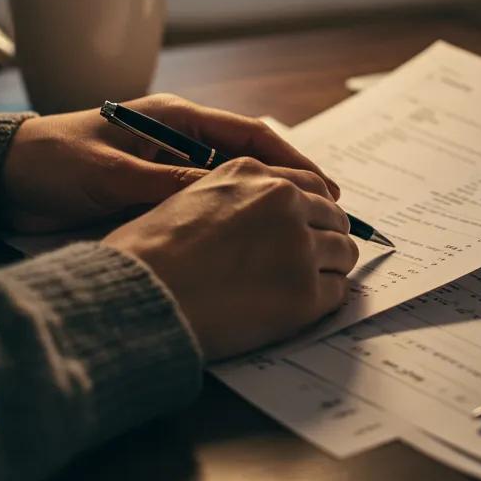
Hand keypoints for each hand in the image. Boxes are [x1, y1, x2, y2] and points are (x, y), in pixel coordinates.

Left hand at [0, 93, 338, 233]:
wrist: (1, 181)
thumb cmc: (51, 163)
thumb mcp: (110, 173)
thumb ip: (164, 184)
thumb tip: (221, 198)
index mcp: (173, 118)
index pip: (248, 133)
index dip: (290, 158)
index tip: (321, 184)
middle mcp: (178, 139)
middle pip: (249, 158)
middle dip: (288, 183)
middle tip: (325, 211)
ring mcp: (169, 166)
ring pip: (233, 183)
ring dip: (265, 202)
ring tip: (301, 228)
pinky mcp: (155, 191)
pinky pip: (206, 203)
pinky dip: (233, 217)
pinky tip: (253, 239)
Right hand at [105, 158, 358, 358]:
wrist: (139, 297)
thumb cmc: (145, 255)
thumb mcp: (186, 197)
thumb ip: (231, 198)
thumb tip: (255, 219)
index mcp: (252, 172)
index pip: (308, 183)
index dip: (314, 208)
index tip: (315, 224)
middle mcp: (282, 200)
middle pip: (333, 216)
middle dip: (327, 236)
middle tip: (317, 259)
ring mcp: (298, 245)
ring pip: (342, 252)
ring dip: (330, 268)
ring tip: (309, 285)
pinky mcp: (304, 292)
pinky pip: (337, 291)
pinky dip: (326, 299)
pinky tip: (302, 308)